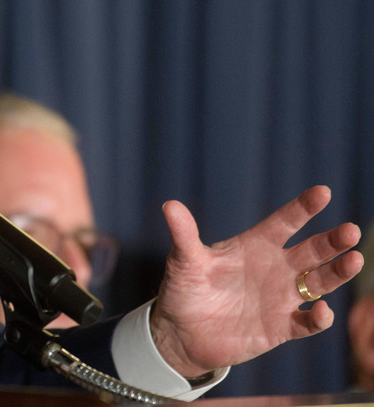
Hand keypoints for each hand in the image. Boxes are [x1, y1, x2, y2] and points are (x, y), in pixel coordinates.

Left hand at [149, 185, 362, 377]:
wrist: (182, 332)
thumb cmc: (185, 290)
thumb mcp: (184, 261)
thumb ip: (184, 235)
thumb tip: (169, 205)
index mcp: (255, 246)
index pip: (284, 222)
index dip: (303, 208)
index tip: (322, 192)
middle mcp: (275, 269)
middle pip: (312, 251)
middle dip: (332, 241)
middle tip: (351, 230)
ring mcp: (281, 298)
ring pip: (318, 282)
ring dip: (337, 273)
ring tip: (354, 260)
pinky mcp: (280, 327)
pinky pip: (306, 323)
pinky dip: (317, 319)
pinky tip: (322, 312)